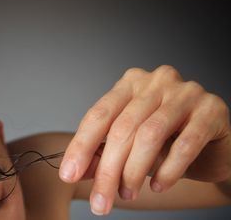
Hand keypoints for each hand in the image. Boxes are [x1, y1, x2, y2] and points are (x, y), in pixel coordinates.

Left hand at [59, 65, 230, 214]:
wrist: (213, 140)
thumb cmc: (167, 138)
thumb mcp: (130, 144)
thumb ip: (103, 152)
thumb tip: (77, 170)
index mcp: (130, 84)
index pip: (98, 114)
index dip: (81, 146)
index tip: (69, 175)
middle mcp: (155, 82)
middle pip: (122, 128)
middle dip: (107, 169)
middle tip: (100, 200)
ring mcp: (184, 92)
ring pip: (149, 135)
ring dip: (134, 171)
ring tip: (128, 193)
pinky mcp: (210, 109)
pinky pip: (185, 143)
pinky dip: (168, 170)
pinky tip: (159, 185)